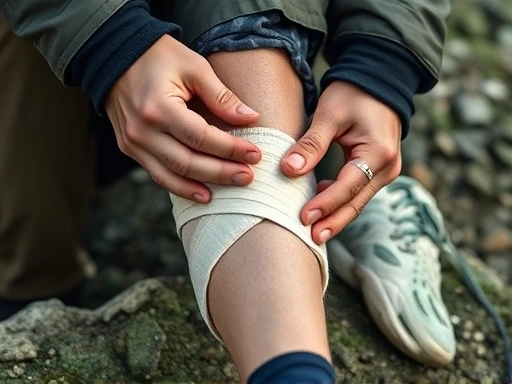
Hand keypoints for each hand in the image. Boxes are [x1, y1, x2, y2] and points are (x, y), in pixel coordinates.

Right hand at [106, 35, 260, 203]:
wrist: (116, 56)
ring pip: (172, 175)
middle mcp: (142, 131)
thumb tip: (251, 118)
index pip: (202, 137)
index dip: (230, 149)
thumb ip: (221, 96)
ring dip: (202, 186)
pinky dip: (180, 187)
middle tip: (248, 177)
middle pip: (188, 162)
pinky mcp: (130, 148)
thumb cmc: (159, 57)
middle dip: (221, 173)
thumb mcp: (194, 67)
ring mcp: (132, 143)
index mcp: (158, 108)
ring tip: (230, 188)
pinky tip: (202, 193)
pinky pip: (158, 174)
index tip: (255, 154)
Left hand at [280, 81, 401, 243]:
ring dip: (337, 216)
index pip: (349, 186)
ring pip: (358, 201)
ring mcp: (386, 170)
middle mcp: (388, 167)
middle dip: (334, 221)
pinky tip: (321, 207)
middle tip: (311, 238)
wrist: (378, 80)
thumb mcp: (329, 114)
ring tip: (314, 231)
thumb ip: (311, 144)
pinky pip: (358, 192)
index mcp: (378, 152)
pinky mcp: (378, 170)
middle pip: (357, 202)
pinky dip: (340, 202)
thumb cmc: (353, 93)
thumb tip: (288, 170)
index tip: (303, 217)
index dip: (326, 203)